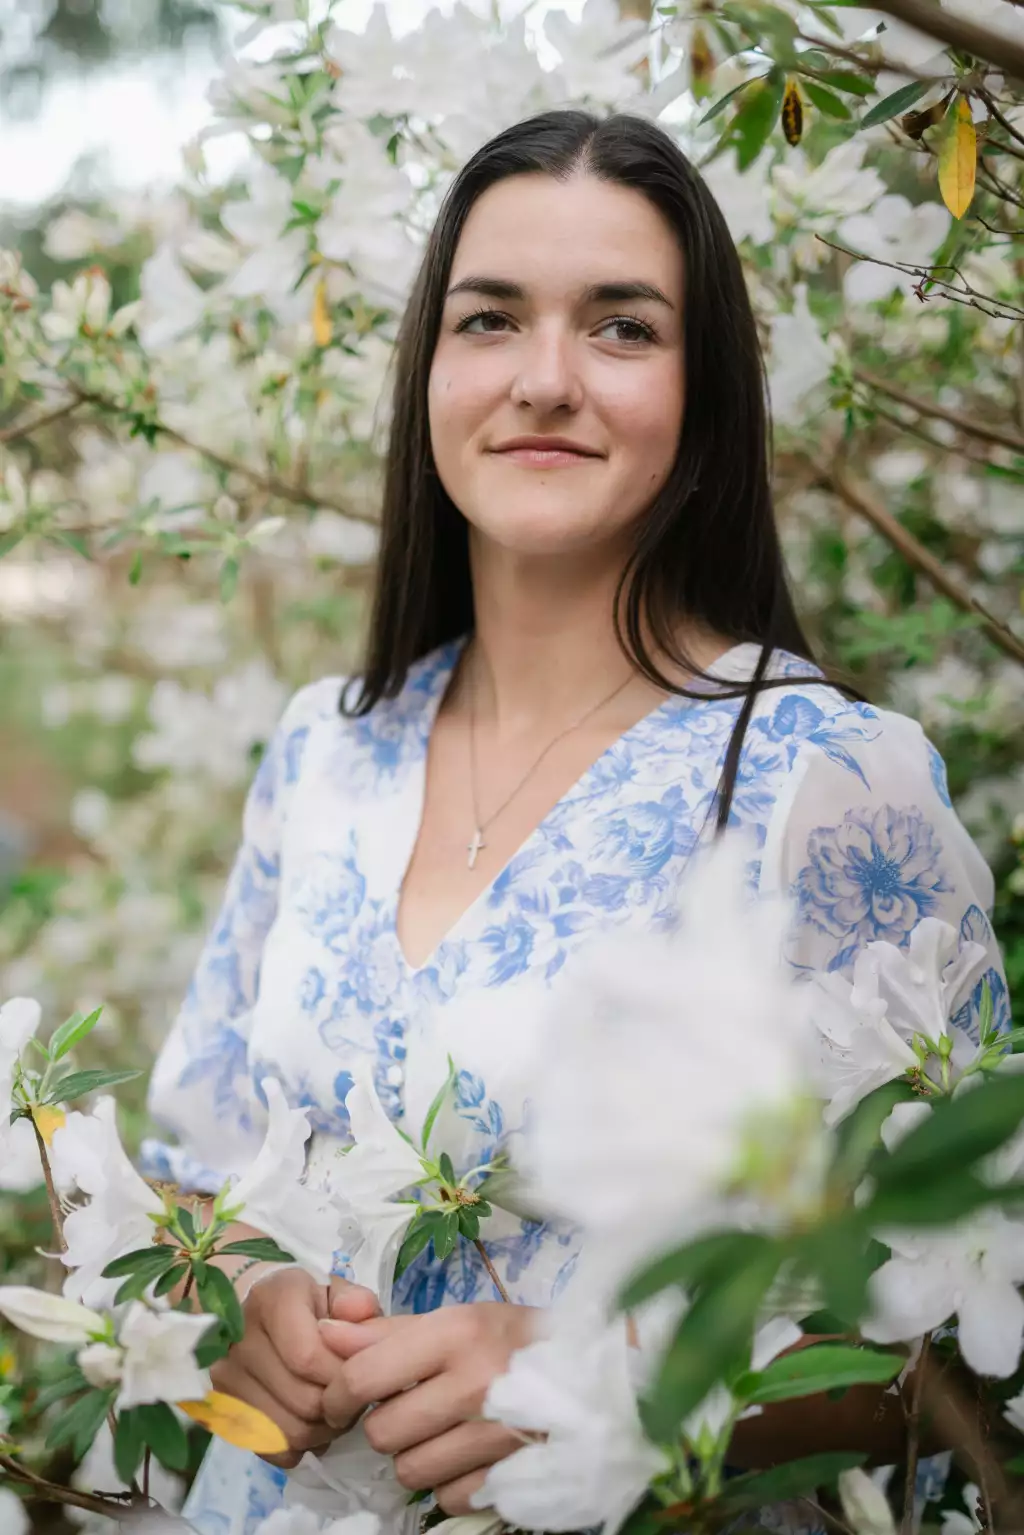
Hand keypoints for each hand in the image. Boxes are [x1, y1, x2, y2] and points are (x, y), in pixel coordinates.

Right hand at [210, 1267, 380, 1468]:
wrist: (248, 1307)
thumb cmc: (301, 1300)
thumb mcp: (333, 1289)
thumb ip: (356, 1301)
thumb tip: (362, 1311)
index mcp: (272, 1302)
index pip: (308, 1358)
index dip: (342, 1375)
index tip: (358, 1372)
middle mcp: (241, 1340)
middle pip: (303, 1401)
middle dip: (339, 1406)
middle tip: (352, 1397)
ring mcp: (226, 1378)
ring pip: (290, 1432)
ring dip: (322, 1431)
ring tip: (334, 1410)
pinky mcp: (222, 1409)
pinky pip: (271, 1450)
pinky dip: (297, 1446)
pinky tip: (309, 1422)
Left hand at [320, 1302, 537, 1512]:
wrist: (597, 1376)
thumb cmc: (515, 1340)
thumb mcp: (458, 1319)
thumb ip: (387, 1331)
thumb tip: (326, 1335)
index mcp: (458, 1333)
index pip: (364, 1375)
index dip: (340, 1392)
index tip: (343, 1396)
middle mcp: (475, 1383)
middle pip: (382, 1432)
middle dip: (388, 1425)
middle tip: (411, 1410)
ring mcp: (495, 1436)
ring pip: (410, 1471)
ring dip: (417, 1456)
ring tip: (442, 1433)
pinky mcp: (512, 1476)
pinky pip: (447, 1497)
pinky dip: (451, 1483)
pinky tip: (468, 1455)